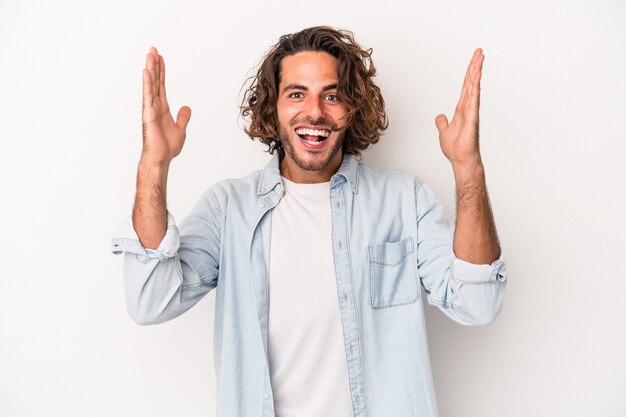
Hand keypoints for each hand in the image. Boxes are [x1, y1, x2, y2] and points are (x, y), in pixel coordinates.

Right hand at [141, 47, 190, 163]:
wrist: (161, 158)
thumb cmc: (167, 147)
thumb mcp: (181, 129)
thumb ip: (183, 117)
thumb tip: (186, 108)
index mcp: (162, 108)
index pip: (161, 85)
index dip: (161, 72)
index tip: (160, 58)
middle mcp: (155, 106)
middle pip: (155, 81)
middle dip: (154, 65)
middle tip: (153, 50)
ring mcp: (150, 109)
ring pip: (150, 85)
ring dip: (150, 69)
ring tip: (150, 55)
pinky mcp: (148, 114)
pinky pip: (148, 95)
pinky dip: (147, 83)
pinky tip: (146, 71)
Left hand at [435, 49, 483, 166]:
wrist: (460, 159)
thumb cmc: (456, 148)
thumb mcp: (444, 132)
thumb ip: (442, 123)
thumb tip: (440, 117)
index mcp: (461, 108)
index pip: (465, 86)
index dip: (469, 73)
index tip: (474, 61)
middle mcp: (468, 107)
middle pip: (471, 82)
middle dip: (475, 66)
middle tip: (479, 51)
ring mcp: (471, 110)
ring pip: (473, 86)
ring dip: (476, 71)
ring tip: (480, 57)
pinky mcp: (472, 116)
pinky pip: (473, 98)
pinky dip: (474, 86)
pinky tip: (477, 75)